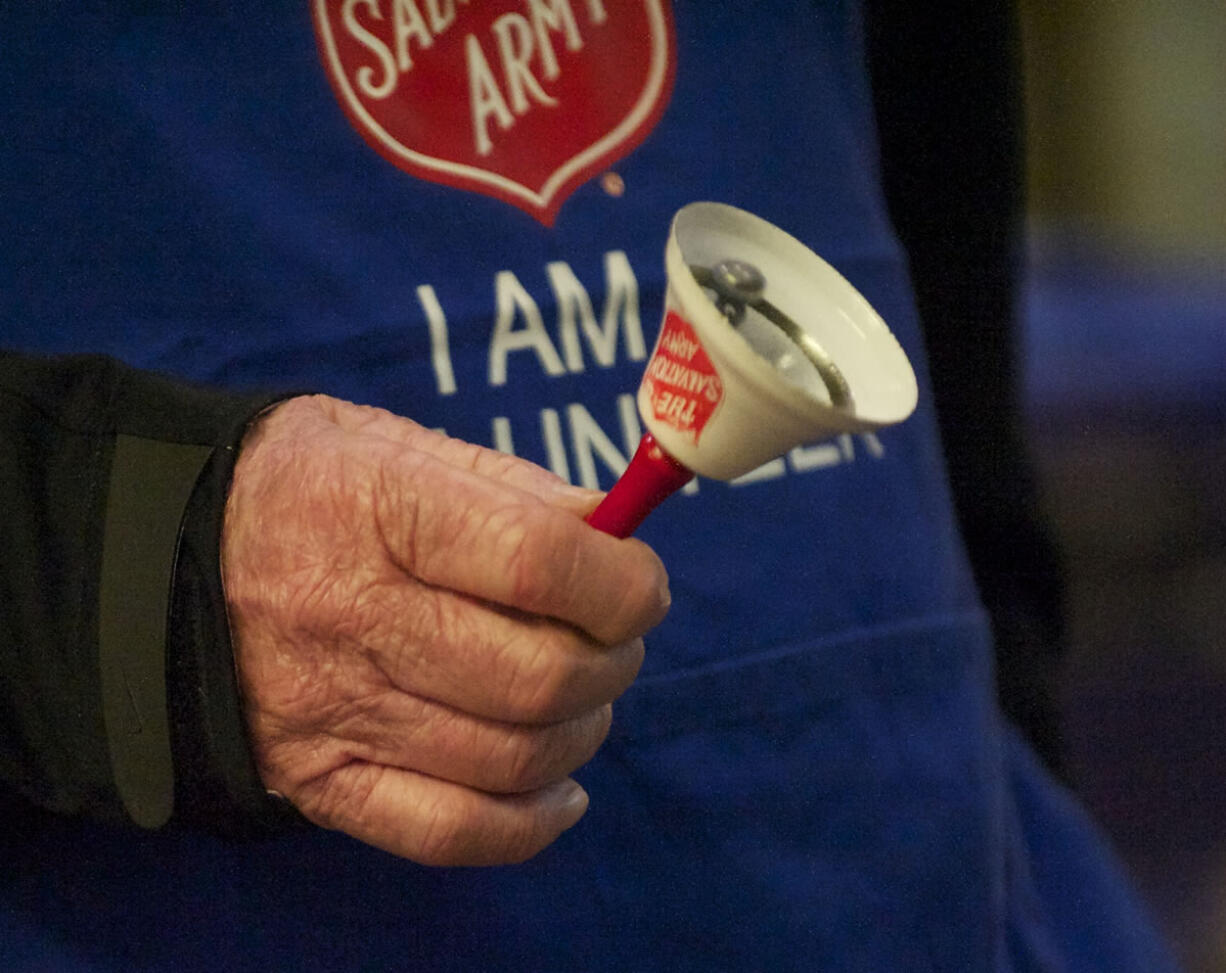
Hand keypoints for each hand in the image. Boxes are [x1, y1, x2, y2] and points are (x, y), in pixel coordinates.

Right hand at [220, 395, 668, 864]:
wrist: (159, 557)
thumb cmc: (307, 486)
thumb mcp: (398, 445)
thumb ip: (515, 489)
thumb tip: (617, 535)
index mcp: (377, 510)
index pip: (537, 562)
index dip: (622, 582)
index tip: (641, 583)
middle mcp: (350, 616)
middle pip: (536, 675)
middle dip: (613, 661)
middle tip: (614, 638)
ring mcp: (332, 709)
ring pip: (508, 758)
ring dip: (583, 731)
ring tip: (583, 696)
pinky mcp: (319, 778)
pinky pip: (448, 832)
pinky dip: (530, 824)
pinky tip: (560, 786)